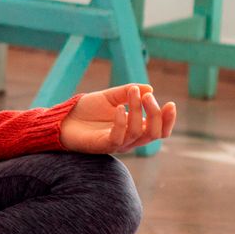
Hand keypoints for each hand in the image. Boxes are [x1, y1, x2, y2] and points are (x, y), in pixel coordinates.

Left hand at [60, 84, 176, 153]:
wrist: (64, 118)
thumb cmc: (88, 110)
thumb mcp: (110, 97)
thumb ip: (127, 92)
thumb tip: (149, 88)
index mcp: (135, 127)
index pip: (160, 129)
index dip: (168, 120)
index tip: (170, 103)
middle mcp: (130, 138)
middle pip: (154, 133)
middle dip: (155, 114)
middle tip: (147, 96)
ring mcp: (117, 143)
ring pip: (137, 132)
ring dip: (137, 111)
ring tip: (133, 93)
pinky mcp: (103, 145)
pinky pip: (118, 137)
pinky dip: (121, 121)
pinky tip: (119, 107)